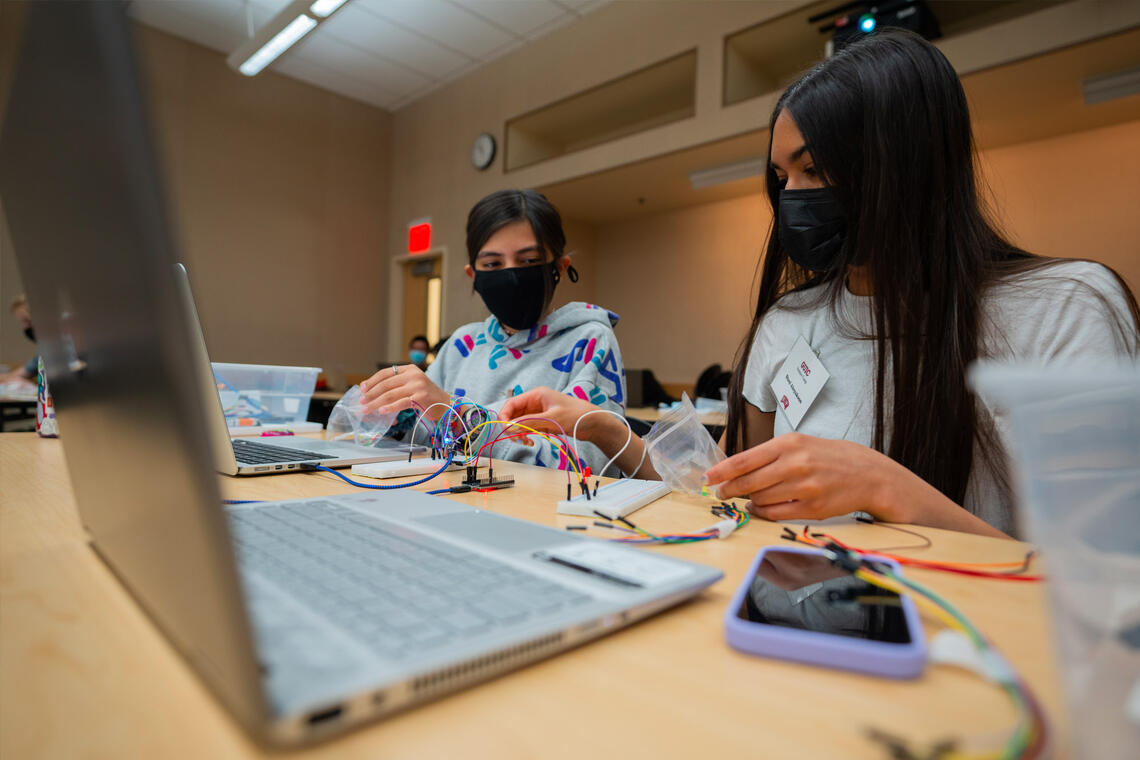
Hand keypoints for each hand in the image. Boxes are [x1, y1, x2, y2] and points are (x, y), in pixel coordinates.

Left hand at [360, 365, 449, 416]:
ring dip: (376, 403)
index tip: (362, 389)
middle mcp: (413, 375)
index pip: (385, 373)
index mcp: (409, 369)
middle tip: (362, 402)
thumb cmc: (426, 397)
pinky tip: (381, 411)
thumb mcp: (411, 385)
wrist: (447, 405)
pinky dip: (389, 408)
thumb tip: (371, 389)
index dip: (372, 381)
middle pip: (386, 384)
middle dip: (371, 394)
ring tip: (367, 409)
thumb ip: (395, 385)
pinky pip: (400, 403)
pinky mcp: (421, 397)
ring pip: (390, 394)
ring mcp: (418, 385)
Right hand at [499, 387, 611, 439]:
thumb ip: (529, 422)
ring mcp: (538, 413)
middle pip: (514, 414)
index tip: (505, 429)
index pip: (512, 403)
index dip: (505, 416)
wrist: (594, 423)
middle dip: (511, 427)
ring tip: (526, 442)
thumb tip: (509, 427)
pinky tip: (531, 442)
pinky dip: (526, 435)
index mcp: (536, 395)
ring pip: (519, 423)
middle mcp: (535, 403)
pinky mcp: (543, 422)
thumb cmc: (576, 415)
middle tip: (516, 439)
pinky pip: (528, 429)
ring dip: (519, 433)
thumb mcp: (551, 418)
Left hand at [703, 432, 901, 522]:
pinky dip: (762, 512)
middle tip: (720, 492)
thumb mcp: (800, 444)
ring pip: (760, 498)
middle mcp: (795, 464)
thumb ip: (770, 455)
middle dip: (729, 489)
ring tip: (748, 498)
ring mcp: (804, 487)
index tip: (708, 477)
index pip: (745, 459)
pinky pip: (775, 514)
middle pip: (748, 482)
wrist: (869, 474)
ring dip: (749, 500)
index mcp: (789, 444)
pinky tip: (760, 508)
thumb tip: (736, 469)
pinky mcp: (812, 508)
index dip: (722, 471)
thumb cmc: (830, 457)